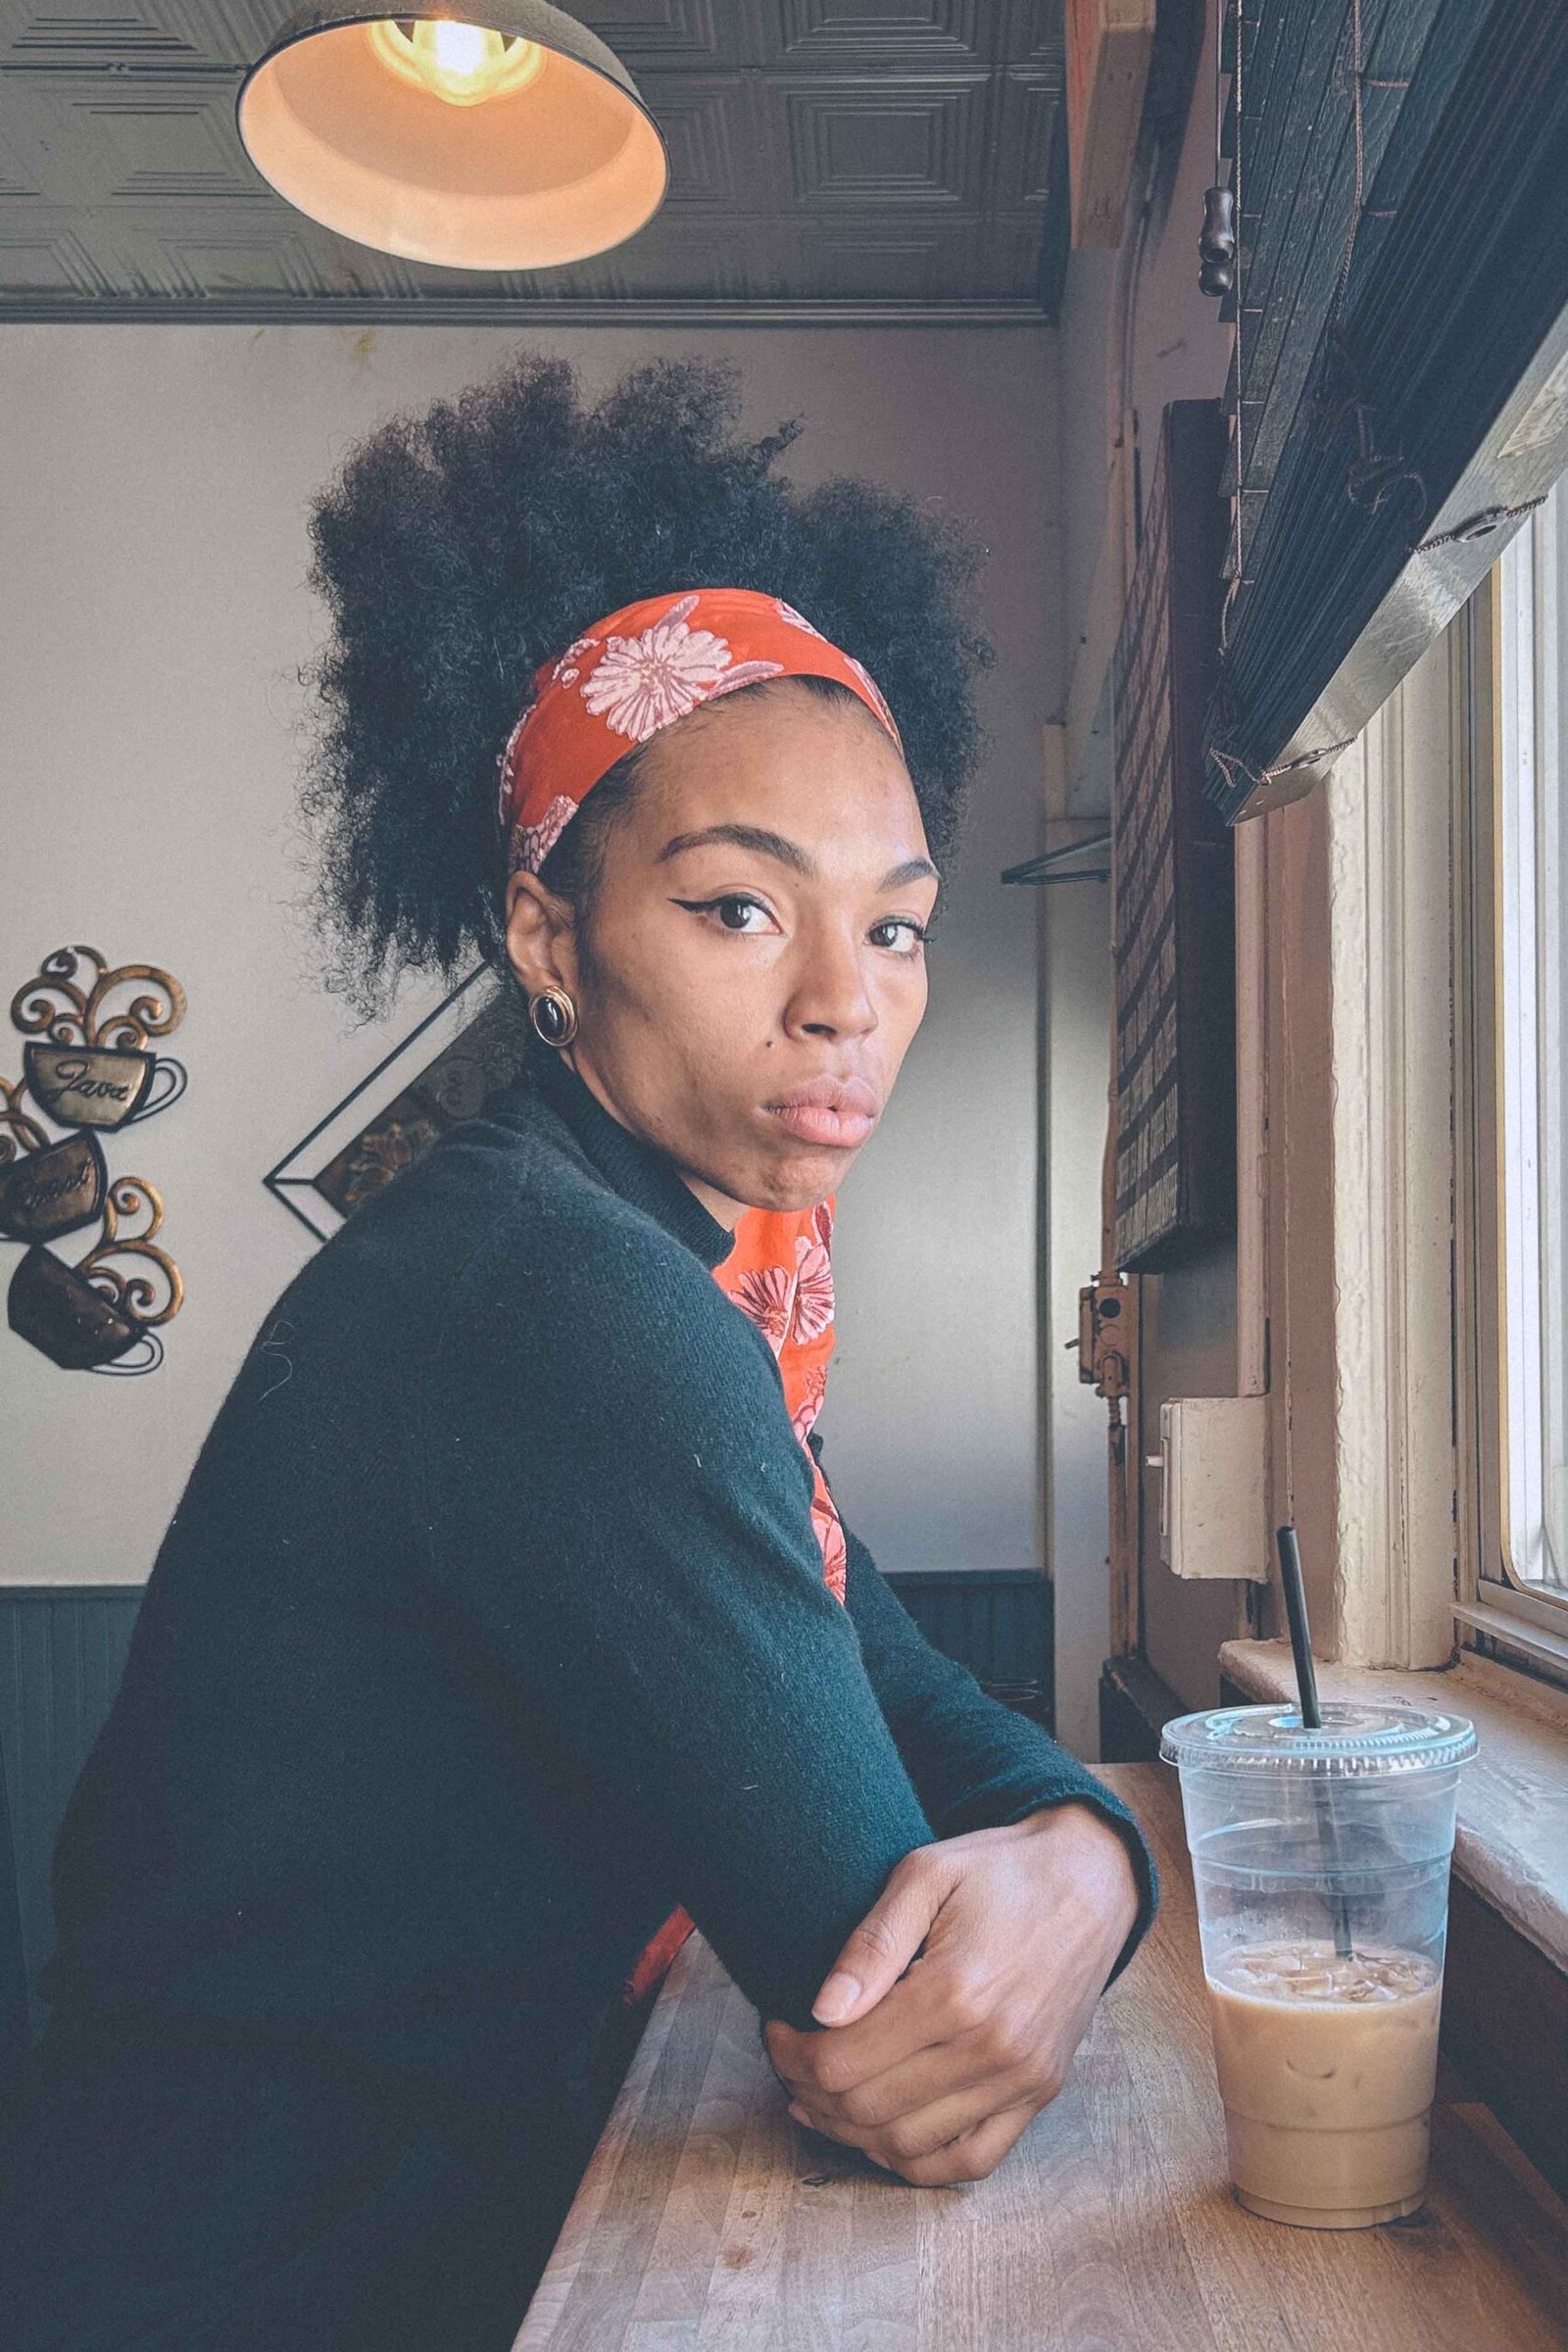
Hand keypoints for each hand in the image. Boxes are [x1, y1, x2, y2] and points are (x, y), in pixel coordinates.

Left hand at [764, 1801, 1139, 2186]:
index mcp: (955, 1990)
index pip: (843, 2060)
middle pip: (868, 2109)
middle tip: (792, 2059)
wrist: (1090, 1879)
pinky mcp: (1041, 2092)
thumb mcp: (926, 1874)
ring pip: (911, 2145)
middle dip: (810, 2092)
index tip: (777, 2027)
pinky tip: (883, 2134)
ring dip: (851, 2133)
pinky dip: (918, 2162)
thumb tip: (822, 2011)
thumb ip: (871, 1944)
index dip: (791, 2054)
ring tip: (823, 2096)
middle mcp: (992, 2047)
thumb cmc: (1000, 1870)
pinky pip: (972, 2160)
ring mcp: (1022, 2079)